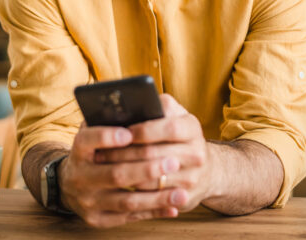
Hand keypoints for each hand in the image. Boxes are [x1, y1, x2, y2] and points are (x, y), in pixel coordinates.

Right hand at [58, 122, 186, 227]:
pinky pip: (129, 218)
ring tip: (182, 192)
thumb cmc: (94, 150)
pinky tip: (173, 207)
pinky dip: (153, 212)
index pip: (87, 140)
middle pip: (116, 174)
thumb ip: (111, 121)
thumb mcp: (94, 132)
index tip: (130, 133)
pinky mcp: (97, 219)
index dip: (108, 137)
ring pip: (127, 201)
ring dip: (157, 197)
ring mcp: (88, 201)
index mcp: (79, 149)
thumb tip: (139, 108)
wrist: (71, 184)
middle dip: (147, 169)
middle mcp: (79, 177)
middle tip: (173, 162)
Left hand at [94, 94, 211, 211]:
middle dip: (123, 154)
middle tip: (100, 154)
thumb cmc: (175, 136)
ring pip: (151, 178)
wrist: (205, 170)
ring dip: (124, 173)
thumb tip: (124, 108)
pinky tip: (117, 185)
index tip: (122, 133)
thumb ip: (153, 108)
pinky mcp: (186, 197)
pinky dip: (134, 190)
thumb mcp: (170, 117)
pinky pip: (154, 196)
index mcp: (192, 126)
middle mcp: (197, 152)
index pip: (168, 128)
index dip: (143, 131)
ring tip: (103, 169)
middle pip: (154, 154)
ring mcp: (194, 177)